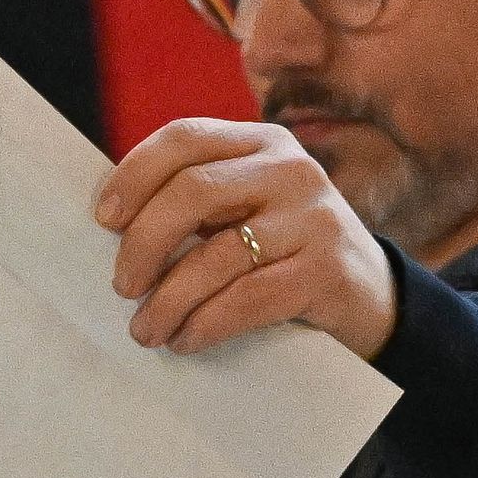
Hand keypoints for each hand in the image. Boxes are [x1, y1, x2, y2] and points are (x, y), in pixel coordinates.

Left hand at [95, 117, 396, 362]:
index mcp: (263, 143)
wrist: (375, 299)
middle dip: (144, 242)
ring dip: (169, 300)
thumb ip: (201, 200)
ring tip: (147, 329)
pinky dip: (206, 324)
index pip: (184, 138)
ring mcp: (314, 218)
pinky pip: (247, 299)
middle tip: (123, 285)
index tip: (102, 220)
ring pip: (216, 255)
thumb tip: (114, 225)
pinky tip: (187, 339)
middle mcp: (292, 170)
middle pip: (192, 191)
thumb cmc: (288, 254)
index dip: (133, 175)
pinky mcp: (327, 271)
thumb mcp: (251, 208)